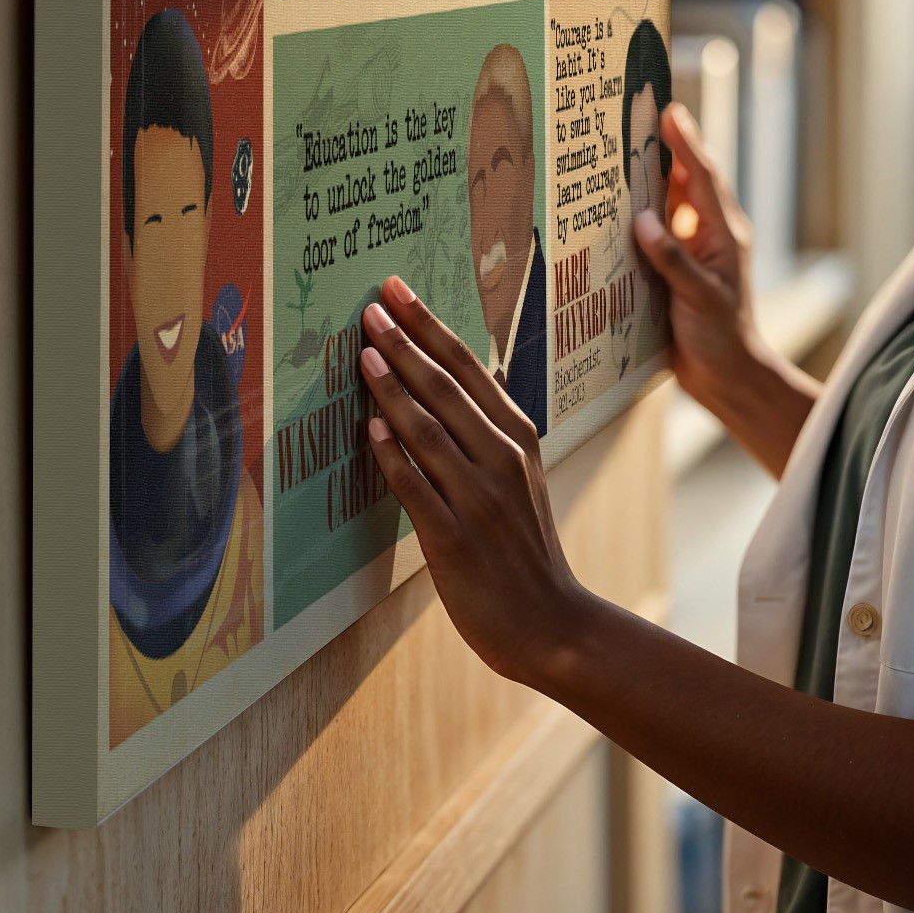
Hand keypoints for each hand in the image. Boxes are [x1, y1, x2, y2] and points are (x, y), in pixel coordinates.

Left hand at [361, 274, 585, 685]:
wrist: (550, 621)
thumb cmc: (523, 547)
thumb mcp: (517, 476)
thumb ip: (486, 431)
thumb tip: (445, 382)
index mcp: (518, 436)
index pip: (469, 365)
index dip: (429, 325)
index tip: (397, 290)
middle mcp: (502, 457)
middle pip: (447, 387)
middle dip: (405, 343)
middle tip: (370, 307)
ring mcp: (480, 497)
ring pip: (430, 430)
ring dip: (394, 389)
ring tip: (363, 353)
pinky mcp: (455, 538)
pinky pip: (418, 489)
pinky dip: (394, 457)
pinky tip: (369, 430)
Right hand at [635, 103, 817, 475]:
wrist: (727, 379)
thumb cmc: (723, 340)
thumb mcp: (700, 298)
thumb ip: (674, 260)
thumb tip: (644, 220)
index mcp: (724, 233)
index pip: (703, 178)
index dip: (686, 142)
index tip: (671, 111)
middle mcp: (708, 235)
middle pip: (684, 182)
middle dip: (663, 150)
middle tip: (635, 118)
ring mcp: (692, 252)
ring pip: (667, 206)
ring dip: (646, 182)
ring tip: (616, 153)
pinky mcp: (674, 271)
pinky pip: (654, 235)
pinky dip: (635, 218)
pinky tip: (611, 211)